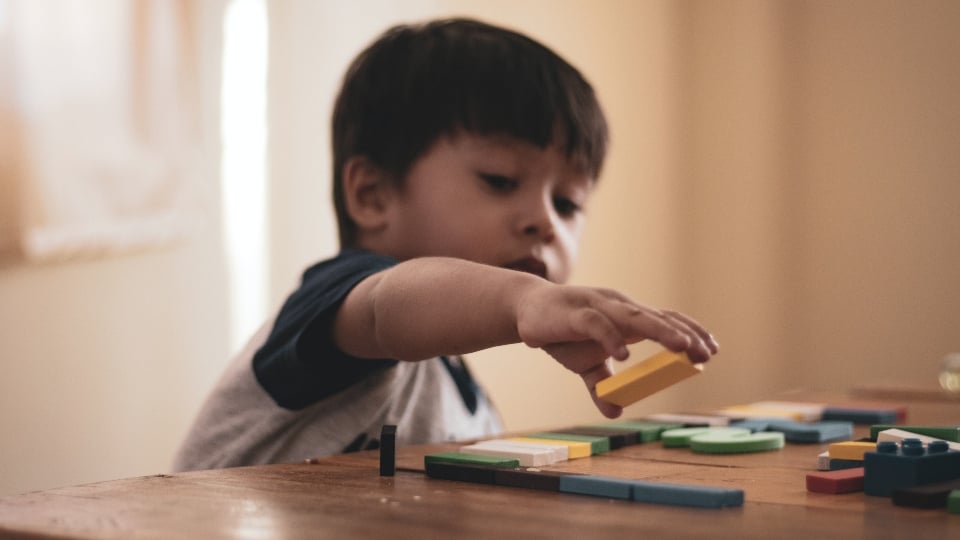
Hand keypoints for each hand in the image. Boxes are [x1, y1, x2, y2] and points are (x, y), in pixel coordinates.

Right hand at [515, 283, 718, 415]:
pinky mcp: (575, 313)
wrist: (524, 310)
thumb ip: (601, 386)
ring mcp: (597, 307)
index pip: (665, 319)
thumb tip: (615, 412)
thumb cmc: (560, 332)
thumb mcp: (584, 365)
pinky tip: (624, 356)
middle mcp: (617, 308)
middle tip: (705, 353)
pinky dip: (611, 339)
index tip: (711, 351)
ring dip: (661, 330)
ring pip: (634, 317)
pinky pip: (597, 324)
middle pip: (657, 318)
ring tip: (682, 346)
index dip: (689, 332)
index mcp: (625, 317)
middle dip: (684, 335)